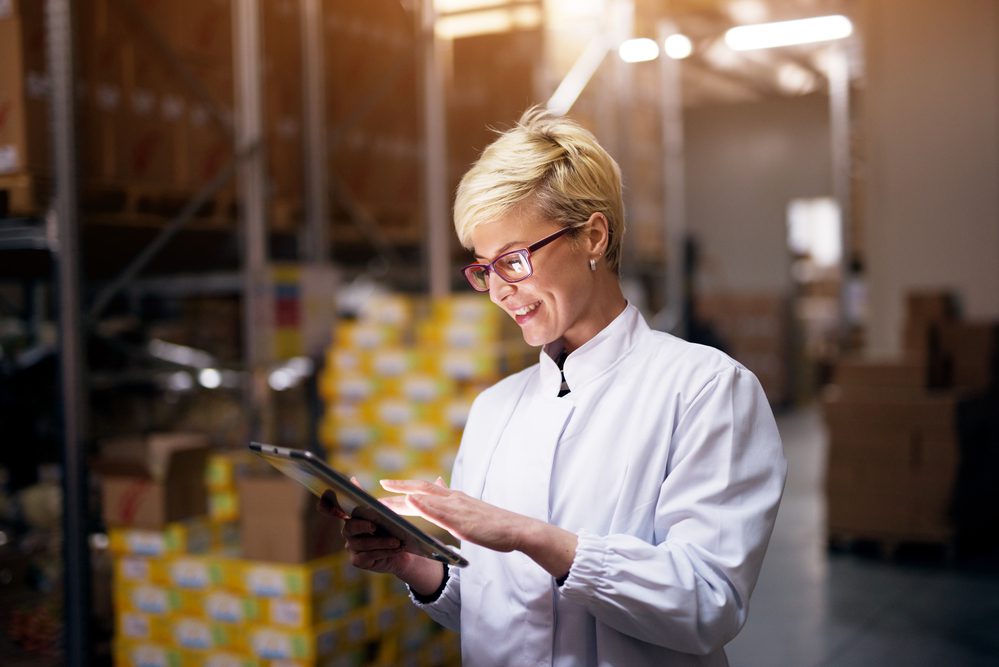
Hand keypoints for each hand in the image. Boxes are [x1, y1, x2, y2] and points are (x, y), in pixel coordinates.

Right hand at [317, 482, 412, 577]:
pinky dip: (384, 551)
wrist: (402, 550)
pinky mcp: (358, 561)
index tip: (328, 500)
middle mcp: (348, 532)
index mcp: (352, 516)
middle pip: (349, 527)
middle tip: (374, 525)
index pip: (333, 509)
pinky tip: (397, 549)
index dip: (327, 505)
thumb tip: (351, 479)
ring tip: (396, 540)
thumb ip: (367, 499)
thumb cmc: (391, 528)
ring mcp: (351, 548)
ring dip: (381, 541)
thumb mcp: (382, 511)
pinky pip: (369, 556)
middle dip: (362, 526)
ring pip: (362, 544)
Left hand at [380, 477, 528, 552]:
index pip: (426, 489)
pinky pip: (438, 510)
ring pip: (425, 498)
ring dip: (402, 496)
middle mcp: (454, 498)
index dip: (405, 487)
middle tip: (376, 490)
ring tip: (383, 496)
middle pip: (420, 489)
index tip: (386, 485)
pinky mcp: (461, 520)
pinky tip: (409, 501)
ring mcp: (457, 508)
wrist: (517, 529)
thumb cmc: (496, 524)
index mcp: (455, 498)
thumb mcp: (471, 511)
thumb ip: (455, 502)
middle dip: (397, 489)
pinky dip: (422, 504)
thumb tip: (442, 487)